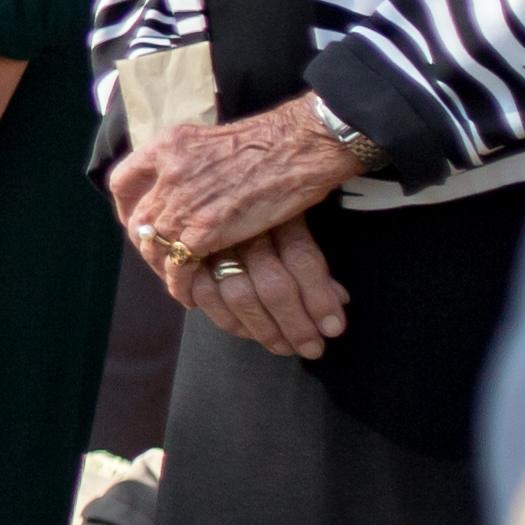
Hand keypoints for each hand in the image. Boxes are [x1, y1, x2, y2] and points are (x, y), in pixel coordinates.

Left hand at [107, 103, 369, 273]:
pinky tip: (189, 293)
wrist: (298, 146)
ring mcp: (183, 201)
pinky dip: (180, 283)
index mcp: (166, 146)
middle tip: (161, 258)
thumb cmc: (268, 143)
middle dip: (145, 244)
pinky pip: (179, 264)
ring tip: (176, 278)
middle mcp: (166, 172)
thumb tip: (181, 186)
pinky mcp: (205, 229)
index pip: (122, 181)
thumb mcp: (210, 141)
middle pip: (137, 220)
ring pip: (154, 244)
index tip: (136, 222)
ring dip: (161, 266)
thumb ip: (188, 162)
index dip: (126, 207)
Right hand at [180, 213, 352, 360]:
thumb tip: (337, 304)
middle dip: (295, 326)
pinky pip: (203, 293)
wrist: (221, 175)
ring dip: (264, 330)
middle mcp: (245, 225)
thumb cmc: (270, 201)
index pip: (303, 260)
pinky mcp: (187, 250)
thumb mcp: (299, 223)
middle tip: (311, 349)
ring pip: (239, 296)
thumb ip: (314, 264)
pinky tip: (243, 330)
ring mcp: (213, 238)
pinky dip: (224, 318)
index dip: (320, 299)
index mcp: (278, 211)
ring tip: (282, 347)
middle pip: (274, 286)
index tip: (333, 330)